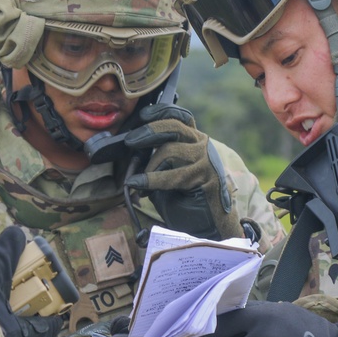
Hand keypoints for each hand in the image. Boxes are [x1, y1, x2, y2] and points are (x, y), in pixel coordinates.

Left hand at [123, 104, 240, 240]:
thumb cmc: (184, 198)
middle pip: (173, 126)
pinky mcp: (207, 177)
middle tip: (130, 141)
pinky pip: (173, 175)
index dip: (161, 112)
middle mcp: (202, 145)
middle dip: (148, 131)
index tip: (143, 114)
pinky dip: (151, 180)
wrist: (207, 224)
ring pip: (169, 150)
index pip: (180, 117)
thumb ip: (154, 161)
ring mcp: (206, 160)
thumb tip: (131, 156)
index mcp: (193, 140)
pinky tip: (137, 185)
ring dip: (149, 166)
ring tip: (138, 183)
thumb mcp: (165, 173)